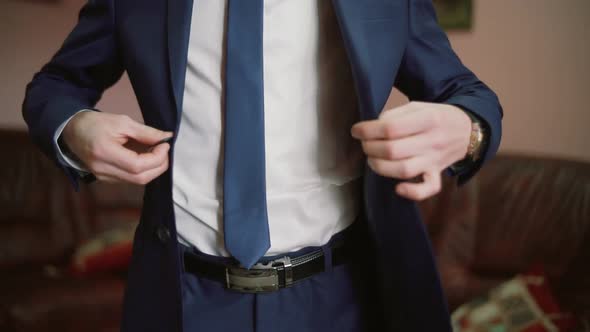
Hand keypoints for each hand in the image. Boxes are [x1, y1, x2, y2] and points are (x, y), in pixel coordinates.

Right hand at [62, 111, 172, 184]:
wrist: (71, 131)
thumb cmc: (95, 123)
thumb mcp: (122, 122)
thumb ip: (146, 132)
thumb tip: (166, 138)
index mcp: (104, 152)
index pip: (138, 165)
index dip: (157, 157)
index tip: (164, 144)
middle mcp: (102, 170)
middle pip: (140, 178)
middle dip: (159, 165)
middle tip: (164, 150)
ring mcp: (103, 177)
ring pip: (137, 181)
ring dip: (152, 169)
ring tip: (155, 152)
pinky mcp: (106, 180)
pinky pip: (131, 180)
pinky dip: (143, 170)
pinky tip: (145, 158)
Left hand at [351, 102, 470, 200]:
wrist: (467, 130)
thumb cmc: (436, 117)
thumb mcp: (418, 106)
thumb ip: (395, 114)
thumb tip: (374, 127)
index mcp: (428, 119)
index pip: (391, 128)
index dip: (368, 130)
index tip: (356, 130)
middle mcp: (432, 141)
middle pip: (393, 150)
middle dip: (370, 148)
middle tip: (365, 144)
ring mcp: (435, 160)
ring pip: (404, 170)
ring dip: (380, 167)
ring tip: (372, 159)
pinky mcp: (437, 174)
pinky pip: (428, 189)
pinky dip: (412, 192)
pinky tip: (397, 188)